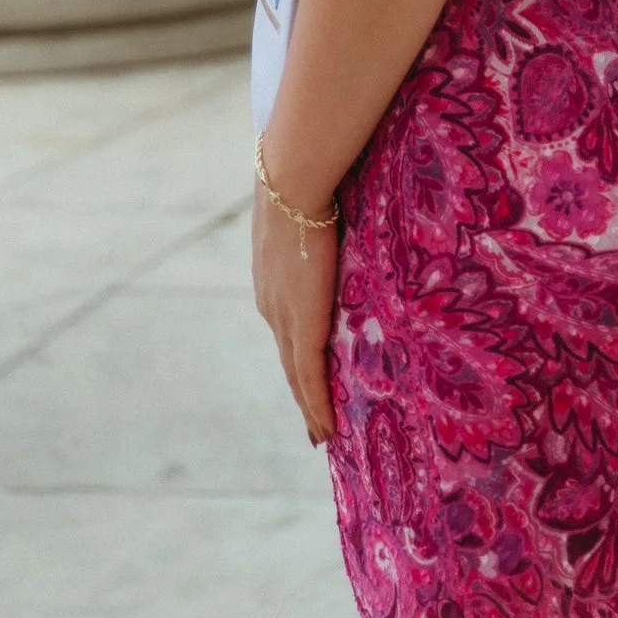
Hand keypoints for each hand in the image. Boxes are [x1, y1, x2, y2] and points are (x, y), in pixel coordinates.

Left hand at [252, 176, 338, 445]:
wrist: (292, 182)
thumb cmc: (307, 184)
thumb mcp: (310, 214)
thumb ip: (323, 229)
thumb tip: (346, 218)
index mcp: (273, 284)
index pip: (286, 332)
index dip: (298, 360)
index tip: (307, 383)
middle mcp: (272, 307)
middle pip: (289, 364)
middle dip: (303, 396)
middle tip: (316, 426)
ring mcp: (284, 318)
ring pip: (297, 376)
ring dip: (311, 408)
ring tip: (323, 435)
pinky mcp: (302, 323)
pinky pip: (309, 374)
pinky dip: (318, 403)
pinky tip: (327, 425)